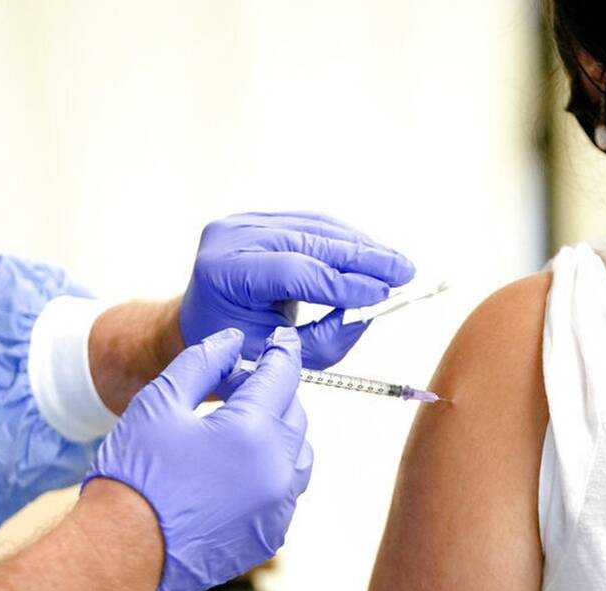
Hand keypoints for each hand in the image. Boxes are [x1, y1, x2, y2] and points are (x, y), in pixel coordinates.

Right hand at [84, 326, 310, 590]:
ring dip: (279, 433)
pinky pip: (286, 491)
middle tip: (241, 386)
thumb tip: (234, 342)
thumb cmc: (133, 477)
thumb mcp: (159, 404)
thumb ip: (202, 363)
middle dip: (274, 394)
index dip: (283, 352)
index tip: (281, 340)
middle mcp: (276, 471)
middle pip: (294, 414)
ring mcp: (277, 507)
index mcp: (252, 432)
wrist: (120, 555)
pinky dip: (272, 471)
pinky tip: (237, 469)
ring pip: (298, 454)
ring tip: (240, 428)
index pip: (283, 376)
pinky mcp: (271, 534)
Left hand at [179, 211, 415, 368]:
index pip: (293, 271)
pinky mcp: (259, 218)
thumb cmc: (235, 352)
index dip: (342, 283)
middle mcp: (229, 238)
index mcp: (222, 273)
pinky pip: (312, 224)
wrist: (200, 326)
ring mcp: (242, 222)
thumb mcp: (279, 358)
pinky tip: (374, 253)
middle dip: (362, 259)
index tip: (382, 296)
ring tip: (397, 265)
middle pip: (309, 241)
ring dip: (361, 246)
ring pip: (316, 227)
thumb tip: (372, 310)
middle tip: (404, 273)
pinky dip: (346, 239)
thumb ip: (325, 338)